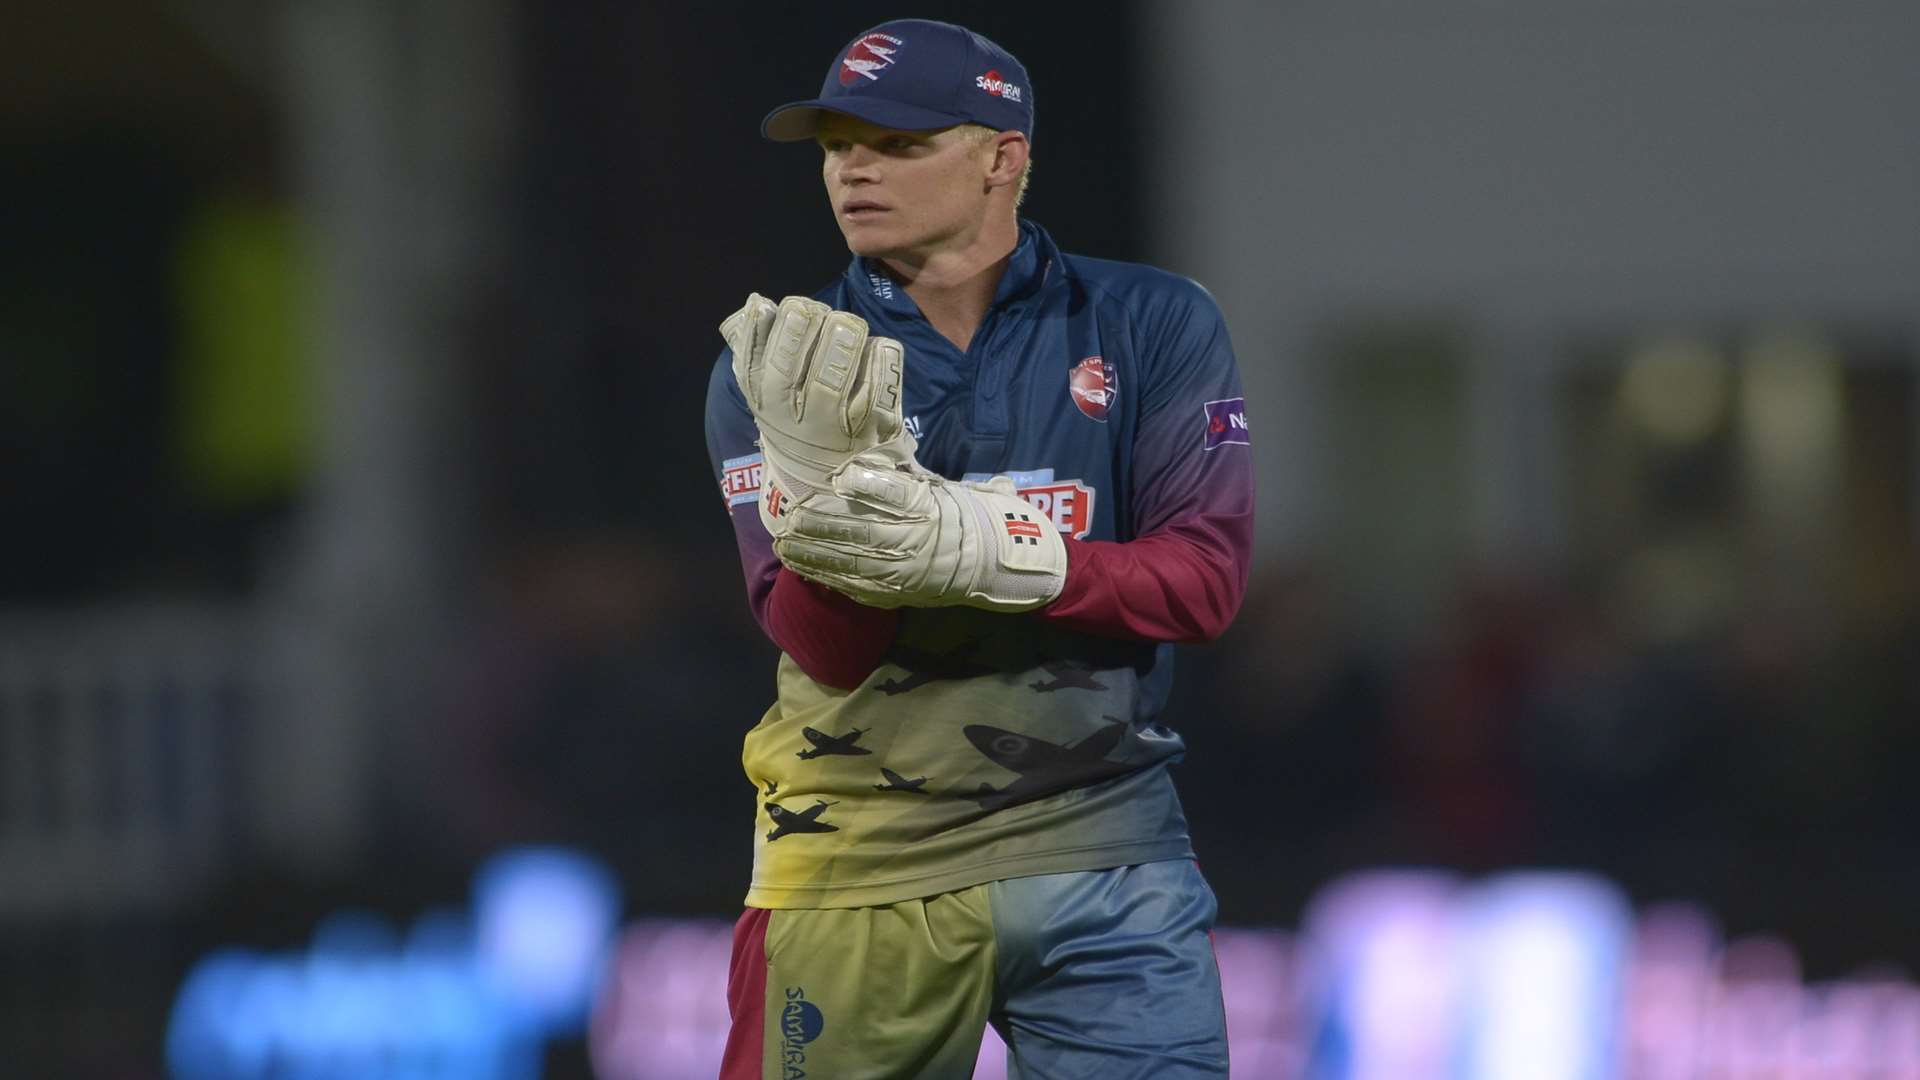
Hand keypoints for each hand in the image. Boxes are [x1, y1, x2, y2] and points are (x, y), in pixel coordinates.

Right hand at [721, 295, 921, 535]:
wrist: (829, 486)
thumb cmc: (796, 423)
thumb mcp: (767, 394)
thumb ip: (756, 348)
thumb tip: (756, 302)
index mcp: (764, 402)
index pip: (754, 360)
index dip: (767, 326)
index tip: (779, 304)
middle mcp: (794, 417)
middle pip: (790, 368)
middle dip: (803, 328)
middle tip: (817, 309)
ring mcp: (834, 426)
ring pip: (833, 378)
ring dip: (841, 340)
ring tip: (847, 324)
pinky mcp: (873, 429)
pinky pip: (877, 389)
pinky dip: (880, 360)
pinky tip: (880, 345)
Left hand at [771, 455, 1066, 612]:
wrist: (993, 564)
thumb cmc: (963, 517)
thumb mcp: (937, 488)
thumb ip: (893, 482)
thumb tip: (848, 475)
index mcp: (928, 509)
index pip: (891, 495)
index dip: (860, 487)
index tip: (832, 480)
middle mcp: (916, 541)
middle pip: (860, 533)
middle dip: (819, 527)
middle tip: (788, 520)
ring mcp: (906, 572)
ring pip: (853, 564)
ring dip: (814, 557)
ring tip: (785, 548)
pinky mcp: (900, 593)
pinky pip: (860, 587)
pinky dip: (831, 579)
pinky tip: (808, 572)